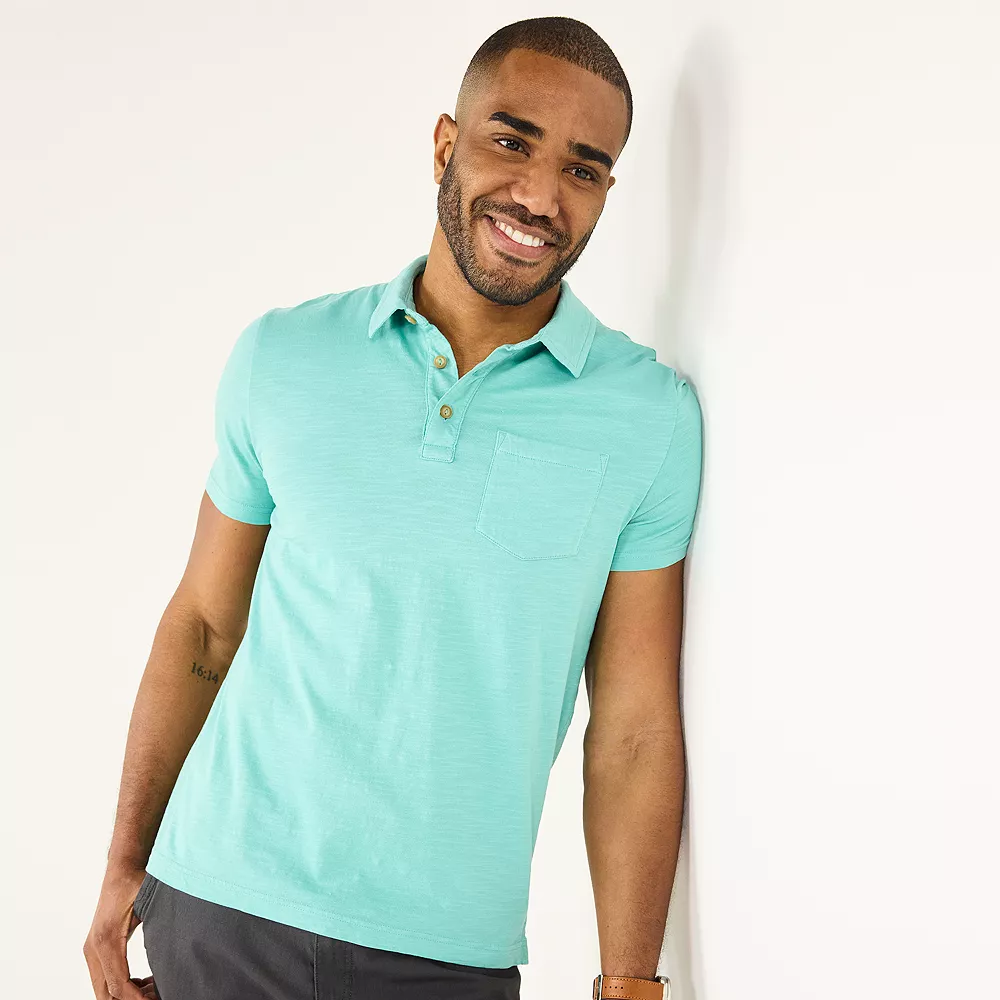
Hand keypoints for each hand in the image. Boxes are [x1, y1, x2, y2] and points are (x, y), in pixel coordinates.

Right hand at [83, 864, 158, 998]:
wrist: (121, 869)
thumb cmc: (136, 883)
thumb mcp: (150, 903)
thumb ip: (158, 927)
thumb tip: (173, 950)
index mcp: (106, 941)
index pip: (118, 984)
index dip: (136, 999)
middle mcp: (93, 949)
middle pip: (105, 994)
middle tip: (155, 998)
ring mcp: (91, 950)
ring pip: (103, 989)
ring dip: (124, 995)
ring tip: (152, 991)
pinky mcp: (94, 949)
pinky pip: (103, 978)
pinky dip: (120, 986)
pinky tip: (142, 983)